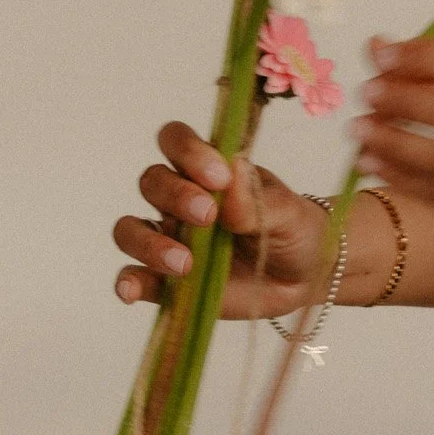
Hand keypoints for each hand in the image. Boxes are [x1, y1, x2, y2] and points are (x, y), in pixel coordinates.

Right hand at [113, 123, 328, 319]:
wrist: (304, 278)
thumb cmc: (293, 231)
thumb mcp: (287, 212)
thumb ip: (256, 199)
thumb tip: (231, 170)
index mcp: (207, 171)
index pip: (177, 142)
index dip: (188, 152)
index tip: (218, 176)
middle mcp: (180, 201)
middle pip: (152, 182)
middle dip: (175, 196)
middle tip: (208, 216)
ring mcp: (171, 240)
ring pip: (132, 230)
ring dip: (149, 243)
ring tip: (184, 263)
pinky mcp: (169, 282)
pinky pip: (137, 279)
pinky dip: (128, 283)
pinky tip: (130, 292)